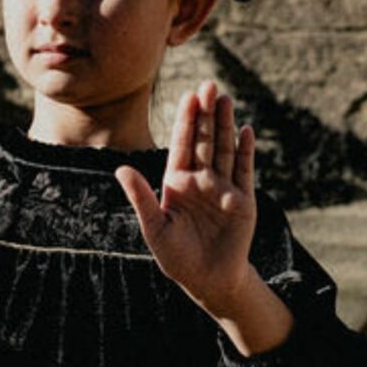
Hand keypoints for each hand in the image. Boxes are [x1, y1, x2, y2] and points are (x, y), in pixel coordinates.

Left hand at [117, 81, 292, 353]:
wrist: (208, 280)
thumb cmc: (177, 258)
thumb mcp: (155, 229)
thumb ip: (141, 198)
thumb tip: (121, 169)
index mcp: (177, 183)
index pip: (181, 145)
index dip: (185, 121)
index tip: (188, 96)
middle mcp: (201, 180)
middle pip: (204, 140)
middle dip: (206, 114)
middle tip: (209, 86)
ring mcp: (223, 188)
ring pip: (225, 150)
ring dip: (225, 125)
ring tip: (226, 99)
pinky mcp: (243, 200)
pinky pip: (244, 170)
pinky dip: (245, 151)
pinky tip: (245, 131)